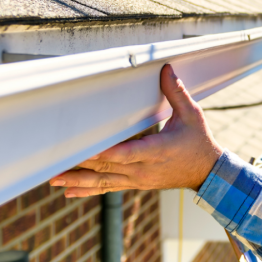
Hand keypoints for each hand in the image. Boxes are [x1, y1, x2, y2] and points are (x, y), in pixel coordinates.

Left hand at [50, 64, 222, 197]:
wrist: (207, 173)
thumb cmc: (199, 142)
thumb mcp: (193, 115)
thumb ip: (176, 92)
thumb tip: (165, 69)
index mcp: (157, 151)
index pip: (126, 153)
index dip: (105, 152)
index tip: (85, 150)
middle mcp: (144, 169)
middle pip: (108, 167)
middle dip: (81, 165)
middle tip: (56, 162)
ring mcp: (138, 180)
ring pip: (104, 181)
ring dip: (78, 180)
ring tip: (54, 179)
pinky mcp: (135, 184)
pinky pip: (108, 188)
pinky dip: (88, 190)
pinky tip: (69, 193)